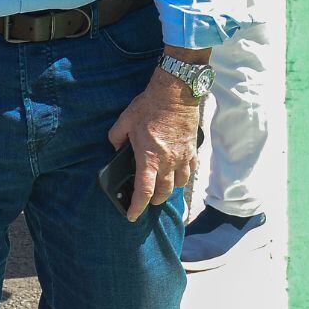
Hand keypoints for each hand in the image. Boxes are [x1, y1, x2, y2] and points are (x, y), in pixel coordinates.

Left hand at [105, 65, 203, 220]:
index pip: (143, 192)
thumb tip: (116, 147)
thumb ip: (116, 138)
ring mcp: (182, 157)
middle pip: (163, 192)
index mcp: (149, 158)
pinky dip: (183, 176)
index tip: (132, 215)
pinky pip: (190, 170)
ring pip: (179, 184)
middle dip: (154, 200)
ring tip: (163, 188)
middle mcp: (168, 162)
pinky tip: (178, 174)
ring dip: (169, 189)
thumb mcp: (125, 120)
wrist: (175, 92)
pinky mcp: (192, 149)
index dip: (137, 207)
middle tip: (147, 200)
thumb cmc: (149, 106)